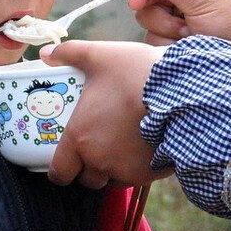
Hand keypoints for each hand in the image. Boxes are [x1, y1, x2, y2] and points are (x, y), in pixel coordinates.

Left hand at [39, 39, 173, 188]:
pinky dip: (138, 166)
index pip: (60, 172)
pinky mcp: (151, 173)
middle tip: (98, 146)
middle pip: (87, 179)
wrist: (183, 91)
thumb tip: (47, 52)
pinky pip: (138, 176)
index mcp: (80, 138)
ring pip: (113, 179)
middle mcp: (100, 161)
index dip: (61, 168)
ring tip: (124, 144)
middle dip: (90, 167)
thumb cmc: (137, 74)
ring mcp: (127, 170)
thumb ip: (70, 53)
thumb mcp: (101, 56)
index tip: (67, 158)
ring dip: (114, 168)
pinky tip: (146, 145)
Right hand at [122, 0, 230, 63]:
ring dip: (166, 25)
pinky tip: (185, 46)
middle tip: (137, 4)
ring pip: (149, 16)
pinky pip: (153, 38)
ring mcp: (179, 20)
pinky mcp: (173, 42)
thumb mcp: (202, 2)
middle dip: (147, 0)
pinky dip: (167, 42)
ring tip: (189, 33)